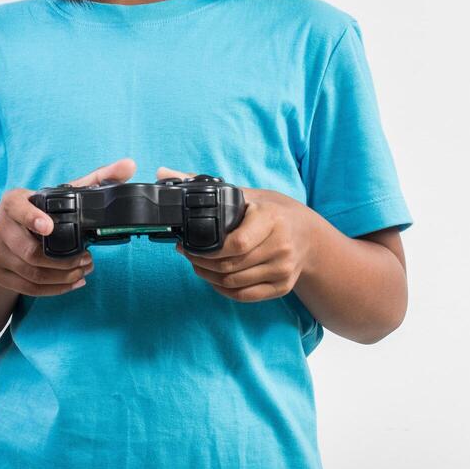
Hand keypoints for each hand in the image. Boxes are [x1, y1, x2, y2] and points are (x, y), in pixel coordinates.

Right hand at [0, 157, 136, 296]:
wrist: (2, 233)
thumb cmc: (38, 209)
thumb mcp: (60, 192)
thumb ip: (96, 178)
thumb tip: (129, 165)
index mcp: (12, 202)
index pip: (18, 209)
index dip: (33, 219)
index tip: (49, 227)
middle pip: (30, 252)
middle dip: (64, 261)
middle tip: (88, 260)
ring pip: (31, 273)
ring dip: (63, 277)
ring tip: (83, 271)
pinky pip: (27, 288)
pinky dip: (53, 290)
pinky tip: (71, 283)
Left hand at [157, 166, 317, 302]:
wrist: (307, 233)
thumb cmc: (269, 211)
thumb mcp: (243, 193)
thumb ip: (201, 182)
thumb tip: (162, 173)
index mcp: (272, 219)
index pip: (236, 244)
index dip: (206, 250)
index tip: (187, 244)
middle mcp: (281, 246)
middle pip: (231, 266)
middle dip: (201, 263)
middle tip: (186, 254)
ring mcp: (284, 269)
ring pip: (234, 283)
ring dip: (208, 277)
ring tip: (197, 264)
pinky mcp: (283, 286)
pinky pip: (245, 296)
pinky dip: (223, 290)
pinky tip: (214, 278)